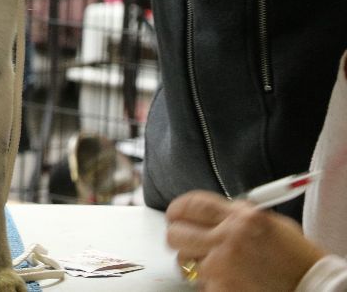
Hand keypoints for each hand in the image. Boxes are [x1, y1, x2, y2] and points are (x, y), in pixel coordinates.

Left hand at [165, 191, 326, 290]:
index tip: (176, 215)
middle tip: (189, 241)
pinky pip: (202, 284)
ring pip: (184, 262)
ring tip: (218, 264)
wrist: (312, 287)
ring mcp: (222, 267)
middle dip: (179, 237)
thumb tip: (206, 212)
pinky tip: (230, 280)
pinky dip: (212, 283)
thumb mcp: (269, 223)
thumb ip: (235, 214)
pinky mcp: (221, 289)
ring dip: (196, 263)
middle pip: (175, 234)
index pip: (191, 205)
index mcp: (241, 218)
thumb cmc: (295, 257)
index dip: (178, 209)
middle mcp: (228, 240)